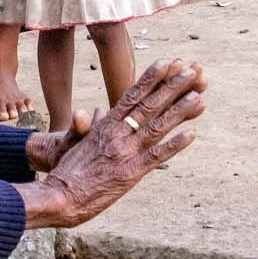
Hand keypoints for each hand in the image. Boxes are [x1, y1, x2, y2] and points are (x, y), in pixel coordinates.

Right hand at [20, 62, 204, 229]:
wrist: (58, 196)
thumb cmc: (66, 171)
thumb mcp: (76, 142)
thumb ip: (90, 126)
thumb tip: (97, 111)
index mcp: (105, 125)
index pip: (131, 96)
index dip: (150, 78)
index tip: (165, 62)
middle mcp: (118, 134)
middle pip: (149, 105)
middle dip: (172, 86)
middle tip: (192, 70)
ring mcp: (126, 152)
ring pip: (158, 126)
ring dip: (180, 110)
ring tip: (199, 95)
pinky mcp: (131, 173)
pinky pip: (158, 156)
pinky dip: (175, 145)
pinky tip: (192, 134)